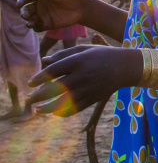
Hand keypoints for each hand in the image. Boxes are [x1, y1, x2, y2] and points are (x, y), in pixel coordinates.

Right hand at [17, 0, 87, 31]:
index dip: (21, 0)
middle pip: (26, 10)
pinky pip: (37, 27)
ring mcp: (43, 16)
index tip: (19, 4)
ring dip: (27, 21)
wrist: (81, 8)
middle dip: (24, 13)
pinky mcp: (47, 25)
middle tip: (25, 16)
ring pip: (30, 19)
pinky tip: (36, 26)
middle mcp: (39, 6)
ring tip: (29, 23)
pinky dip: (34, 27)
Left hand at [26, 45, 141, 116]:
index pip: (53, 71)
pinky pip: (74, 109)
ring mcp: (88, 89)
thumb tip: (43, 62)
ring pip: (63, 102)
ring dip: (47, 108)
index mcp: (79, 61)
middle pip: (55, 88)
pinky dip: (62, 113)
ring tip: (36, 110)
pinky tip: (53, 113)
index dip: (39, 78)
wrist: (125, 67)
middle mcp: (82, 76)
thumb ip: (63, 55)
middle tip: (28, 99)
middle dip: (39, 96)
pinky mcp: (92, 99)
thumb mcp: (84, 49)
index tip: (30, 83)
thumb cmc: (102, 55)